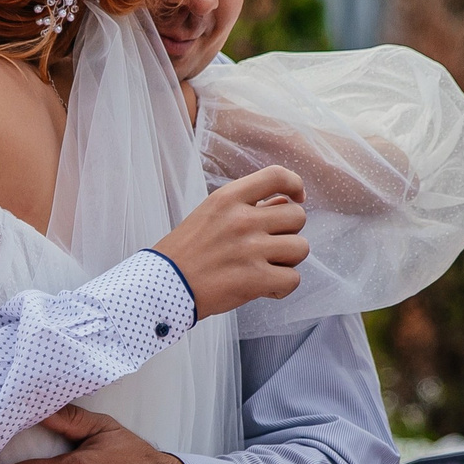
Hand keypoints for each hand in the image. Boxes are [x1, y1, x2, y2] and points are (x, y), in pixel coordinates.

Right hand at [151, 165, 308, 319]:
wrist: (162, 286)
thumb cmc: (186, 252)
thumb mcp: (211, 214)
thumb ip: (249, 206)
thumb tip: (286, 201)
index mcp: (228, 198)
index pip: (276, 176)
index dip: (294, 184)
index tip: (296, 197)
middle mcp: (242, 219)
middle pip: (297, 216)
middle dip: (289, 232)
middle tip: (268, 245)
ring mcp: (250, 249)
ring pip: (301, 248)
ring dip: (288, 261)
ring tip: (266, 267)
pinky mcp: (254, 279)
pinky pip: (293, 279)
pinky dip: (282, 286)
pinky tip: (265, 287)